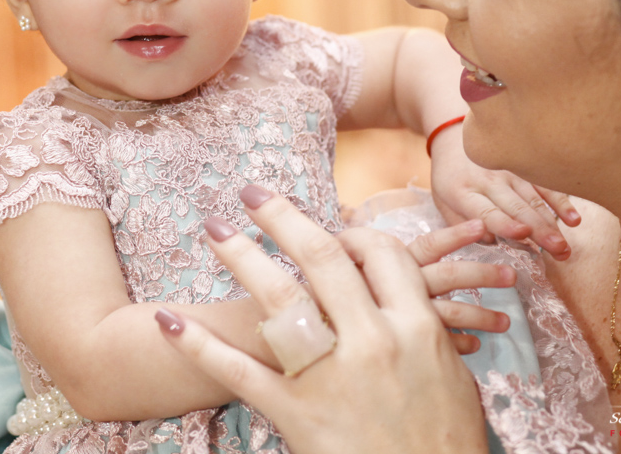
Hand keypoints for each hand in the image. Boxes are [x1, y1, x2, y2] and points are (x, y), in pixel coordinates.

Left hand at [158, 187, 490, 453]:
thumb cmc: (446, 444)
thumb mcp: (452, 378)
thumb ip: (425, 327)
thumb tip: (407, 291)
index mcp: (417, 328)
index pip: (380, 253)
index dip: (352, 232)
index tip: (330, 228)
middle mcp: (373, 342)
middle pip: (322, 258)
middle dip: (282, 217)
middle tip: (251, 193)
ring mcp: (332, 376)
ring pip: (279, 299)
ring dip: (241, 257)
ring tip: (214, 228)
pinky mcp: (296, 412)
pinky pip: (239, 371)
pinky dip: (199, 345)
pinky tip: (168, 322)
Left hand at [429, 121, 579, 259]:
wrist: (452, 139)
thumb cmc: (450, 179)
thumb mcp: (442, 202)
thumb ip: (462, 224)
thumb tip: (492, 241)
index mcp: (463, 192)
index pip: (486, 210)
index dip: (505, 222)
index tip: (523, 233)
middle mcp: (489, 182)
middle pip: (517, 208)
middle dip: (539, 230)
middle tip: (558, 250)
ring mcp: (509, 173)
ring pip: (534, 200)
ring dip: (552, 224)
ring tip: (565, 246)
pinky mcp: (524, 168)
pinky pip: (545, 187)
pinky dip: (561, 202)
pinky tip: (574, 220)